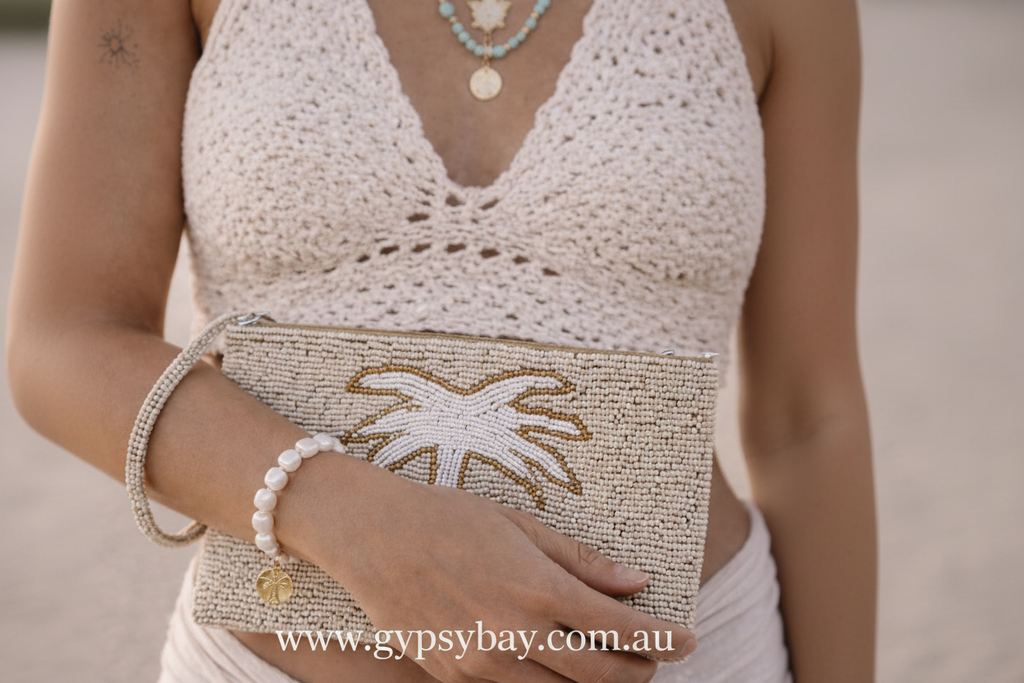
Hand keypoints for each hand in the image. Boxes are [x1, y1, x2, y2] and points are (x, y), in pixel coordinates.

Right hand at [288, 457, 696, 682]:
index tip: (688, 640)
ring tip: (606, 663)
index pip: (622, 631)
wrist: (370, 536)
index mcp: (537, 590)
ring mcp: (482, 665)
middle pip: (600, 678)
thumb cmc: (447, 518)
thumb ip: (582, 562)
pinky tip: (548, 664)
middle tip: (652, 659)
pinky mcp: (454, 678)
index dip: (664, 640)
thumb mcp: (522, 527)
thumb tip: (636, 583)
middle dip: (639, 672)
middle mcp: (514, 636)